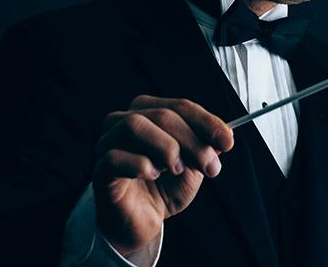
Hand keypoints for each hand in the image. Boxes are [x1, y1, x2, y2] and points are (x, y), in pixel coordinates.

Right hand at [92, 95, 233, 254]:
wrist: (142, 222)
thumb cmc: (164, 187)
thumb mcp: (193, 165)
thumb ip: (206, 147)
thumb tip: (225, 135)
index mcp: (147, 112)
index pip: (179, 106)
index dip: (206, 122)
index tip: (227, 141)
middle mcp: (123, 121)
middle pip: (161, 115)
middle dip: (192, 140)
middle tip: (208, 165)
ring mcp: (107, 144)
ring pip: (134, 126)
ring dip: (166, 147)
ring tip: (177, 169)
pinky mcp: (100, 170)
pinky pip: (115, 157)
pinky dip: (140, 164)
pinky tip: (152, 175)